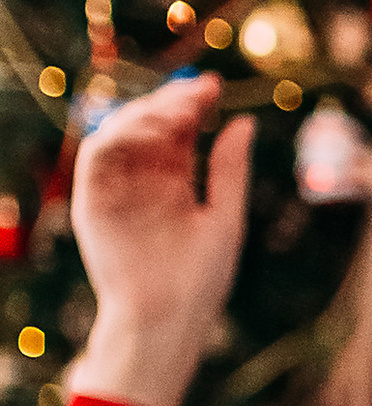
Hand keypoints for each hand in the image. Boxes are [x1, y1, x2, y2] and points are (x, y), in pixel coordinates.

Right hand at [68, 72, 251, 405]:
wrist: (168, 318)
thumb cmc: (202, 278)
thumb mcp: (225, 216)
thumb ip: (229, 169)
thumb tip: (244, 121)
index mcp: (173, 184)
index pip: (178, 132)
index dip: (192, 105)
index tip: (214, 87)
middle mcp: (142, 182)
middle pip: (150, 125)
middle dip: (172, 103)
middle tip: (199, 94)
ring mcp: (116, 189)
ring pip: (121, 131)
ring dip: (147, 113)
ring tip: (180, 112)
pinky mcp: (93, 200)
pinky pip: (97, 153)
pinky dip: (121, 133)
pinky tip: (155, 130)